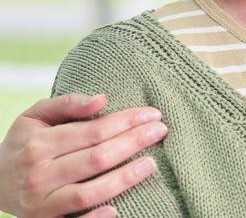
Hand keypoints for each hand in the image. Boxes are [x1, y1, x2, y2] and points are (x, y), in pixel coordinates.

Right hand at [0, 94, 165, 217]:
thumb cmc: (23, 144)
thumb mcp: (35, 116)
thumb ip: (67, 104)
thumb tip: (101, 100)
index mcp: (39, 145)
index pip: (93, 131)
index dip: (126, 122)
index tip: (152, 114)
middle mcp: (39, 174)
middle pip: (96, 158)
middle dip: (133, 143)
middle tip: (160, 131)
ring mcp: (42, 202)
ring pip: (89, 191)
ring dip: (124, 178)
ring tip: (151, 163)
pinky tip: (117, 209)